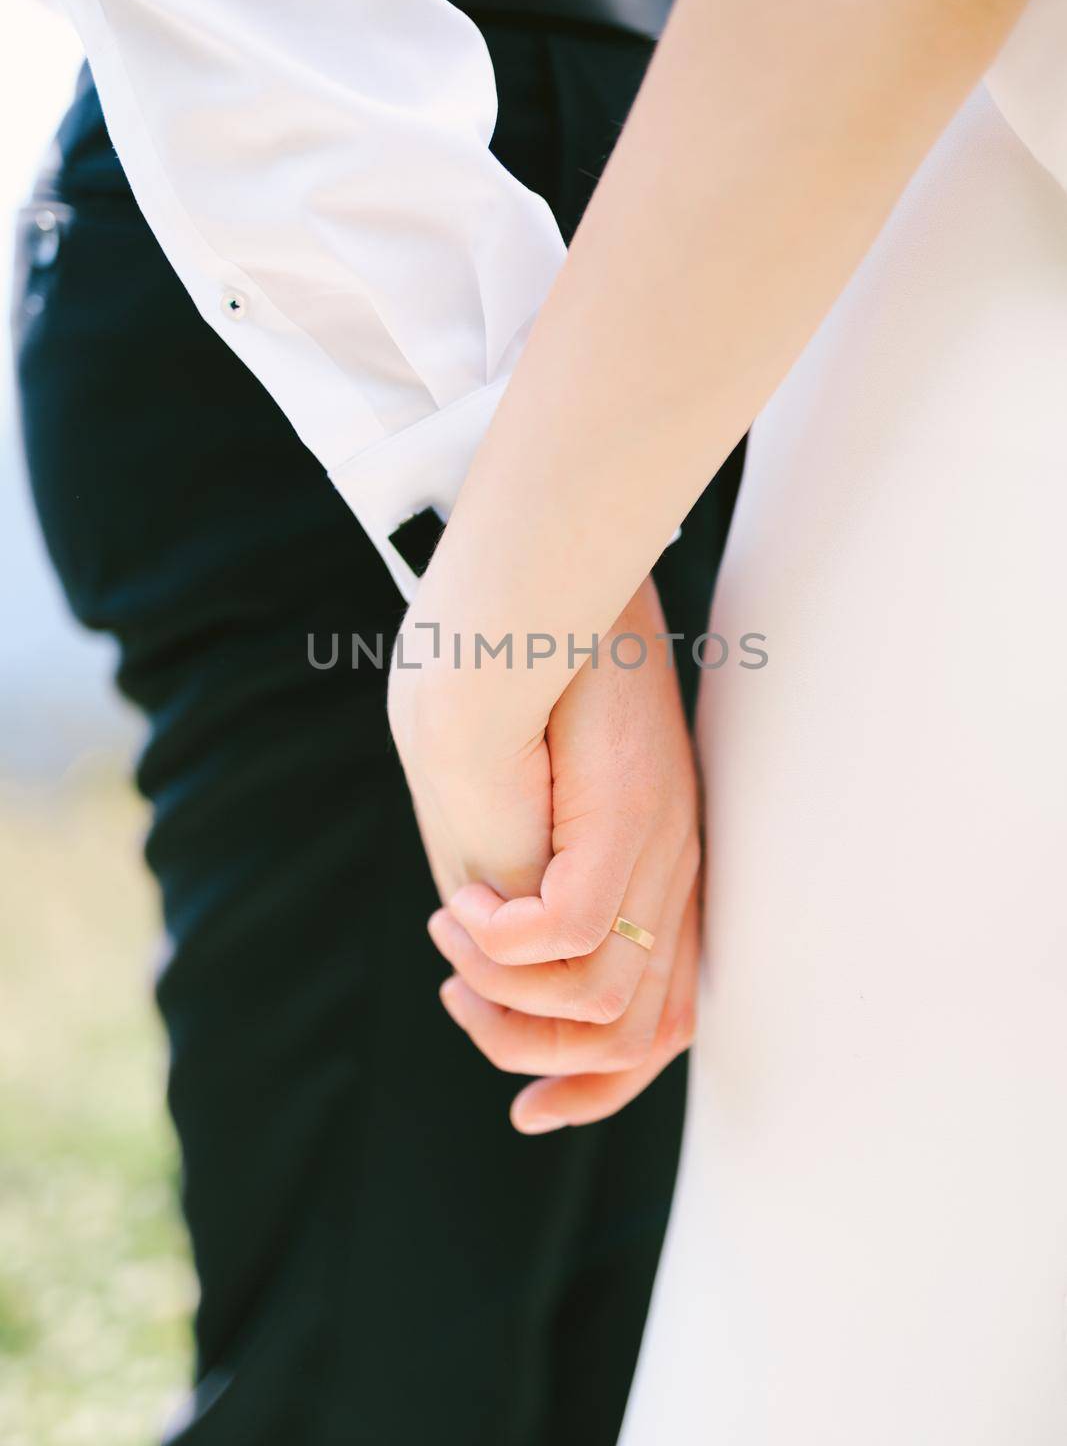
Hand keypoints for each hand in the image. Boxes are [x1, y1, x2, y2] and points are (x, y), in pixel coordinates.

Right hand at [389, 576, 701, 1130]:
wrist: (534, 593)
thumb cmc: (514, 689)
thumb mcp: (517, 814)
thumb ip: (518, 889)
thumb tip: (490, 960)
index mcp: (656, 878)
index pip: (663, 1028)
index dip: (601, 1093)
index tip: (527, 1115)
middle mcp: (673, 874)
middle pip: (641, 1037)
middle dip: (533, 1054)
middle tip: (459, 999)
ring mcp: (659, 845)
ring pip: (602, 999)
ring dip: (504, 993)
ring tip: (455, 937)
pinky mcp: (628, 812)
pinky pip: (570, 929)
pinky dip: (503, 941)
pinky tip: (465, 905)